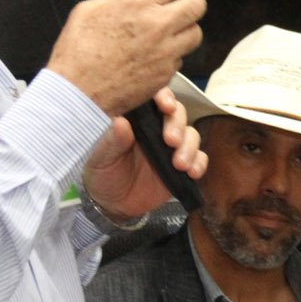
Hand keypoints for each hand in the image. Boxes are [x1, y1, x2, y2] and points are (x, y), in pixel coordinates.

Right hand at [47, 0, 204, 117]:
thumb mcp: (89, 11)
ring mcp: (165, 51)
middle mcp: (158, 24)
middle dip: (191, 3)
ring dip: (185, 30)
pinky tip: (156, 56)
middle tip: (180, 7)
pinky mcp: (166, 74)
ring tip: (170, 33)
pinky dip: (173, 56)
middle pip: (197, 5)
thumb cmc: (76, 49)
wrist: (78, 93)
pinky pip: (181, 59)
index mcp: (139, 2)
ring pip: (195, 33)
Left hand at [82, 87, 205, 222]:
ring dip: (189, 147)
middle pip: (177, 114)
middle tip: (170, 141)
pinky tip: (192, 172)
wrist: (113, 204)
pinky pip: (199, 158)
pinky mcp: (183, 165)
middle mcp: (158, 127)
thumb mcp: (101, 157)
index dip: (164, 97)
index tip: (166, 106)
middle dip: (177, 125)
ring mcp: (172, 146)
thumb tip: (120, 122)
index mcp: (138, 119)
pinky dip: (199, 163)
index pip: (154, 98)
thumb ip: (112, 141)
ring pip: (191, 135)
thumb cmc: (103, 172)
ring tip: (179, 164)